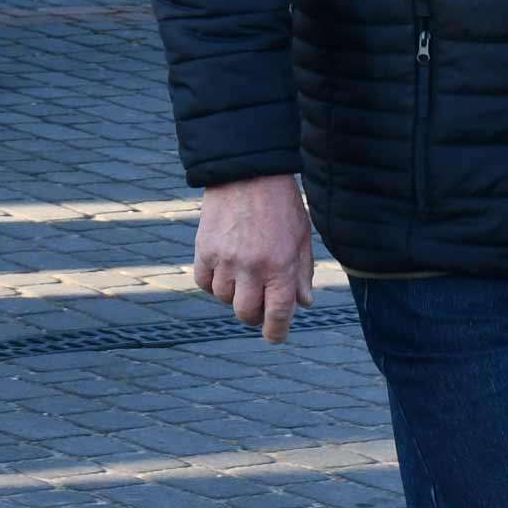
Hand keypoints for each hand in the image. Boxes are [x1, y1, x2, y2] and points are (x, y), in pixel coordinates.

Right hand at [192, 174, 317, 344]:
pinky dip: (212, 283)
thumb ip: (302, 272)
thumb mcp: (301, 237)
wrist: (247, 171)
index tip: (275, 335)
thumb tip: (303, 303)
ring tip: (242, 277)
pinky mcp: (204, 249)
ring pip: (223, 298)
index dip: (276, 332)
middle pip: (246, 313)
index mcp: (280, 266)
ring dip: (233, 295)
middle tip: (258, 304)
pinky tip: (223, 271)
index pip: (278, 314)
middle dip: (254, 315)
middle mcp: (251, 267)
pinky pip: (204, 282)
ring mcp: (225, 260)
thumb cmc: (280, 203)